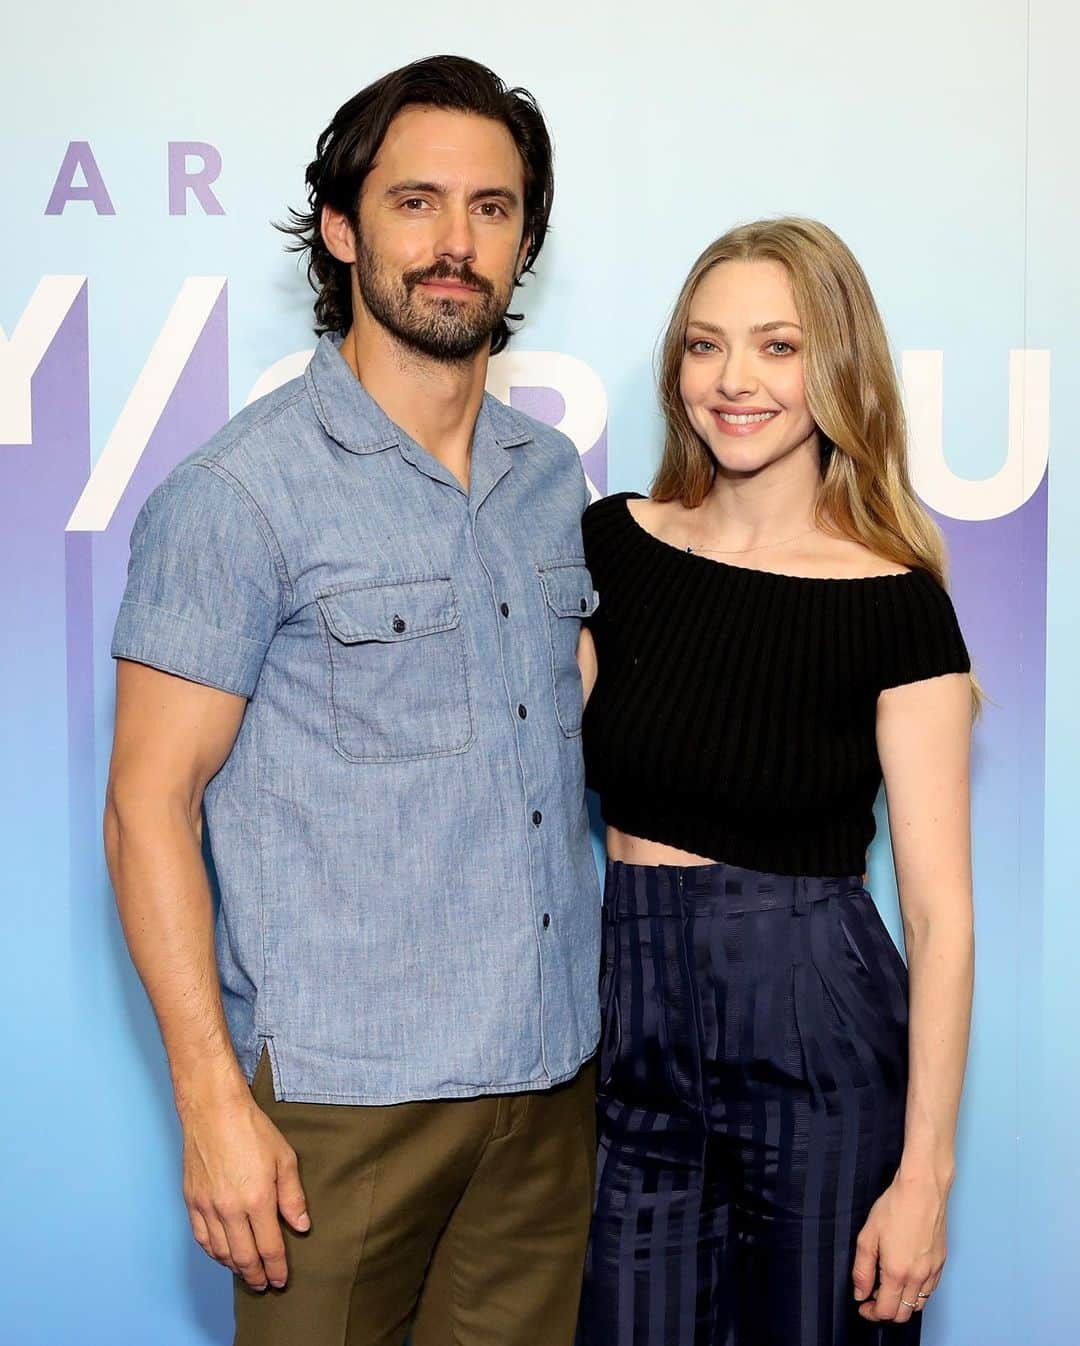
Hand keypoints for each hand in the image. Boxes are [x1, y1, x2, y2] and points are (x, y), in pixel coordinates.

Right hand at [180, 1084, 309, 1290]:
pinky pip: (201, 1238)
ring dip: (234, 1268)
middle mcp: (230, 1209)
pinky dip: (213, 1252)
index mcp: (257, 1199)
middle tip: (264, 1285)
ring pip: (220, 1252)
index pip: (269, 1247)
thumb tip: (301, 1225)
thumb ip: (293, 1196)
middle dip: (256, 1276)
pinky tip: (222, 1254)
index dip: (276, 1268)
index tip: (281, 1280)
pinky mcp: (192, 1201)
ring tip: (246, 1272)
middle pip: (244, 1257)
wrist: (214, 1110)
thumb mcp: (284, 1158)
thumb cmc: (251, 1129)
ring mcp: (208, 1207)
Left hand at [852, 1169, 947, 1325]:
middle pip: (903, 1314)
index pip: (886, 1312)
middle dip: (886, 1312)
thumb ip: (862, 1270)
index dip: (871, 1313)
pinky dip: (916, 1293)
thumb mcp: (867, 1236)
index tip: (863, 1305)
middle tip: (873, 1298)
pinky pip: (929, 1290)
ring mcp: (932, 1272)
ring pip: (918, 1305)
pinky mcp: (941, 1264)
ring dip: (902, 1304)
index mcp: (897, 1272)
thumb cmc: (894, 1208)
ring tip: (888, 1287)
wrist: (923, 1191)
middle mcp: (918, 1278)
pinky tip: (905, 1277)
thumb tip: (860, 1294)